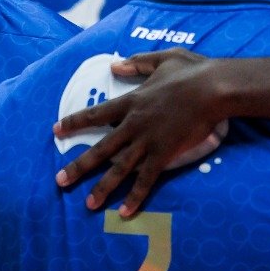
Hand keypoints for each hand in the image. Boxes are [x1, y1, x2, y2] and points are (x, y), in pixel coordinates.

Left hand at [53, 50, 226, 216]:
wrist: (213, 88)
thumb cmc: (193, 71)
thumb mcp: (163, 58)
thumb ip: (138, 63)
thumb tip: (115, 65)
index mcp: (131, 101)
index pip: (96, 114)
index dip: (74, 122)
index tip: (56, 130)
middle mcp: (133, 124)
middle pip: (100, 148)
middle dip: (79, 166)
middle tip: (60, 180)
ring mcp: (148, 141)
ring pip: (119, 169)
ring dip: (102, 188)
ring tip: (88, 204)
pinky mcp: (165, 154)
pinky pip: (147, 179)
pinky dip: (136, 196)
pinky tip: (125, 211)